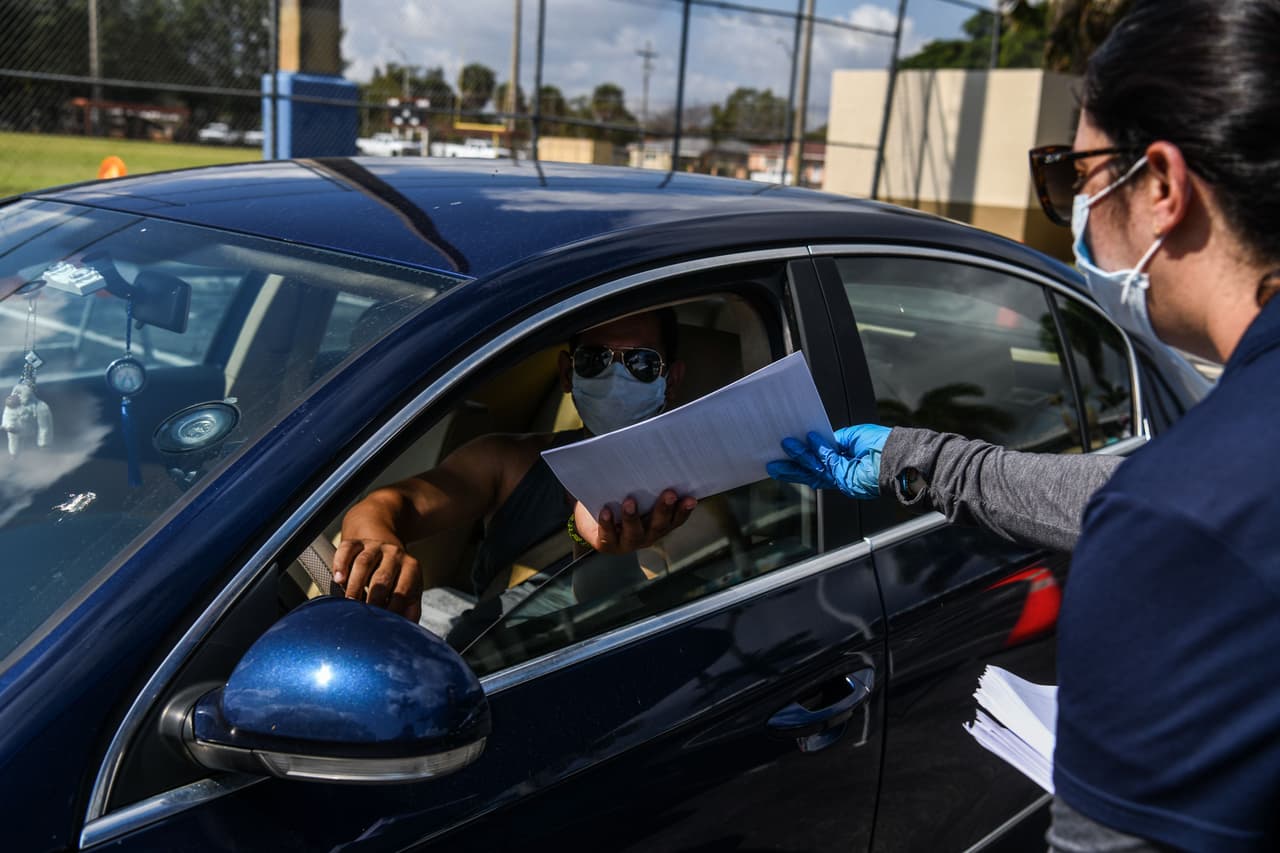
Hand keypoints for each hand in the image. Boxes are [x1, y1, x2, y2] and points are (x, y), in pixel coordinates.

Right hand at [332, 537, 421, 622]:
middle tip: (363, 617)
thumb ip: (410, 612)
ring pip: (363, 563)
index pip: (402, 592)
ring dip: (355, 586)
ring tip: (349, 602)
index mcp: (411, 568)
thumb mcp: (410, 592)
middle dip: (372, 600)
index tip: (382, 627)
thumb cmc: (397, 578)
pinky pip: (347, 549)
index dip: (392, 611)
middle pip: (382, 578)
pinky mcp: (356, 542)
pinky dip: (341, 564)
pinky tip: (338, 579)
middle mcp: (395, 554)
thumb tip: (407, 634)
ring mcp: (375, 547)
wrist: (386, 547)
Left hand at [574, 489, 696, 553]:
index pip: (676, 519)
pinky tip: (606, 510)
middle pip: (658, 525)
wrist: (591, 522)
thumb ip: (647, 483)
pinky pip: (608, 535)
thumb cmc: (620, 501)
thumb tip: (655, 454)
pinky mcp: (608, 544)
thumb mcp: (637, 492)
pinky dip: (607, 523)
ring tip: (630, 501)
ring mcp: (628, 542)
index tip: (691, 498)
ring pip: (634, 532)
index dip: (684, 510)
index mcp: (659, 524)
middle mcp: (647, 535)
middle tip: (669, 493)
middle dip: (664, 509)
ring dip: (633, 517)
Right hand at [766, 424, 890, 499]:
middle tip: (773, 461)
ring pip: (813, 471)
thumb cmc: (885, 446)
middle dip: (792, 465)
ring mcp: (843, 476)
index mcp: (846, 458)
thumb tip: (814, 440)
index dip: (804, 454)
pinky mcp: (845, 479)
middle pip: (812, 468)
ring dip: (795, 462)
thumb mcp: (852, 437)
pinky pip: (822, 469)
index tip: (788, 448)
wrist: (900, 460)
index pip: (820, 458)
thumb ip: (831, 443)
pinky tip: (797, 449)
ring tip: (778, 455)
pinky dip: (809, 459)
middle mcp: (843, 469)